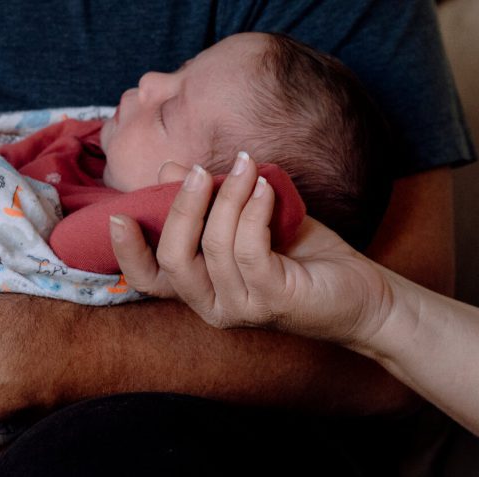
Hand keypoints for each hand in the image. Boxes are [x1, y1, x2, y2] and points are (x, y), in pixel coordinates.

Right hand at [110, 153, 396, 345]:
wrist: (361, 292)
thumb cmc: (304, 256)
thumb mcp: (251, 221)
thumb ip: (212, 202)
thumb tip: (173, 169)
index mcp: (201, 289)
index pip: (149, 279)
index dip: (125, 252)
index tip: (116, 215)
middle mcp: (213, 307)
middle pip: (172, 260)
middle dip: (181, 208)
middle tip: (200, 170)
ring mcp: (242, 308)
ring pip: (214, 246)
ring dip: (228, 197)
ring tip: (248, 167)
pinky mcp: (273, 300)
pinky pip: (249, 249)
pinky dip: (254, 211)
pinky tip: (268, 188)